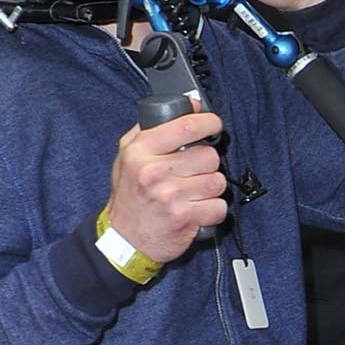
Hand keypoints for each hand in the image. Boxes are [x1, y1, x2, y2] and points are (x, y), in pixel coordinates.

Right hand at [106, 109, 227, 263]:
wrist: (124, 239)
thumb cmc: (130, 195)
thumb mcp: (127, 155)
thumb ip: (150, 128)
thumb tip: (188, 105)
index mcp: (139, 151)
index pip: (185, 126)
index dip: (208, 122)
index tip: (213, 124)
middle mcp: (154, 172)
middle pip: (208, 155)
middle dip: (206, 164)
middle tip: (193, 173)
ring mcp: (170, 196)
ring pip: (217, 181)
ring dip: (211, 188)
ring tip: (193, 193)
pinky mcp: (185, 218)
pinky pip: (219, 206)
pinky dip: (213, 210)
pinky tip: (197, 210)